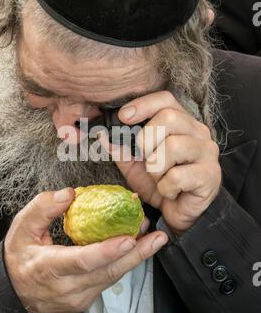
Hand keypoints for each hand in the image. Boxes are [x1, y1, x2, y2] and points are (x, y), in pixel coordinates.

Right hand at [4, 188, 167, 312]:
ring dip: (135, 257)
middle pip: (107, 272)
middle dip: (136, 253)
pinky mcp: (86, 300)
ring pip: (112, 277)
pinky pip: (108, 280)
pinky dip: (123, 263)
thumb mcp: (20, 229)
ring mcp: (78, 297)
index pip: (82, 261)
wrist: (13, 295)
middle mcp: (67, 287)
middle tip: (156, 236)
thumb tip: (69, 193)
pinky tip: (136, 248)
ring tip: (153, 238)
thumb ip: (42, 208)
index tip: (128, 239)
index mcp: (49, 268)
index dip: (106, 251)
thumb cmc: (19, 259)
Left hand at [102, 91, 221, 233]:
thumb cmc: (161, 182)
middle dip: (146, 140)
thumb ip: (121, 149)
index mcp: (181, 123)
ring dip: (156, 168)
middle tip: (144, 158)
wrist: (180, 212)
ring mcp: (207, 152)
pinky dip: (165, 187)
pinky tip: (170, 191)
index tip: (123, 116)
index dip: (143, 104)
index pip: (166, 99)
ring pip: (173, 146)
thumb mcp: (135, 165)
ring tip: (158, 178)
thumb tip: (103, 134)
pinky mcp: (210, 175)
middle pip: (169, 117)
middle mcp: (198, 132)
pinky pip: (177, 176)